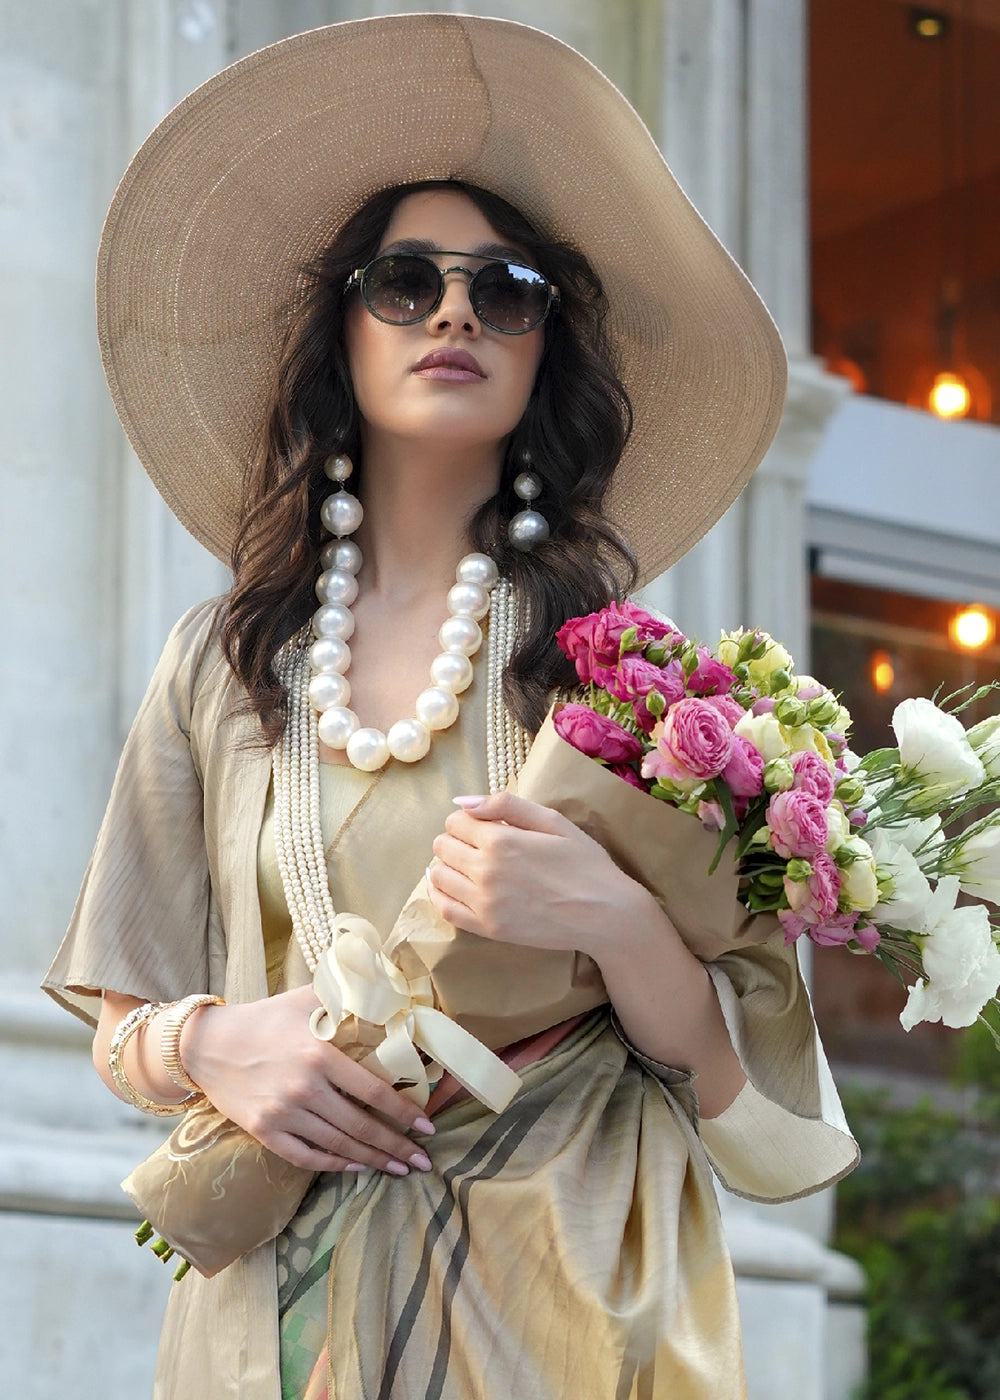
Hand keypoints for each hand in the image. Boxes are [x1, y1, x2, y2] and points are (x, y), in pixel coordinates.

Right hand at [178, 984, 434, 1174]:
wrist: (209, 1044)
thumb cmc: (265, 1018)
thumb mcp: (308, 998)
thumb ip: (347, 996)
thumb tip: (391, 989)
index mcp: (319, 1053)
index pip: (373, 1091)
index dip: (404, 1112)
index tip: (428, 1125)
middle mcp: (303, 1087)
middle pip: (361, 1125)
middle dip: (397, 1146)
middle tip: (422, 1161)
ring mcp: (282, 1113)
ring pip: (339, 1145)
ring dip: (373, 1160)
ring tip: (398, 1168)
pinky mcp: (264, 1132)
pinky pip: (306, 1157)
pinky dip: (335, 1165)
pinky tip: (356, 1166)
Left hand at [426, 792, 657, 960]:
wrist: (605, 914)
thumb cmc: (584, 863)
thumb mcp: (553, 821)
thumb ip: (505, 805)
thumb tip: (461, 801)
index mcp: (501, 841)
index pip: (454, 822)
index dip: (467, 820)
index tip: (483, 826)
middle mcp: (486, 872)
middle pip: (442, 847)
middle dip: (456, 840)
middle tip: (478, 846)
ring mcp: (485, 904)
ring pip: (438, 877)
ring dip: (447, 866)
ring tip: (468, 867)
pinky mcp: (488, 929)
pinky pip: (445, 910)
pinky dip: (441, 895)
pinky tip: (453, 888)